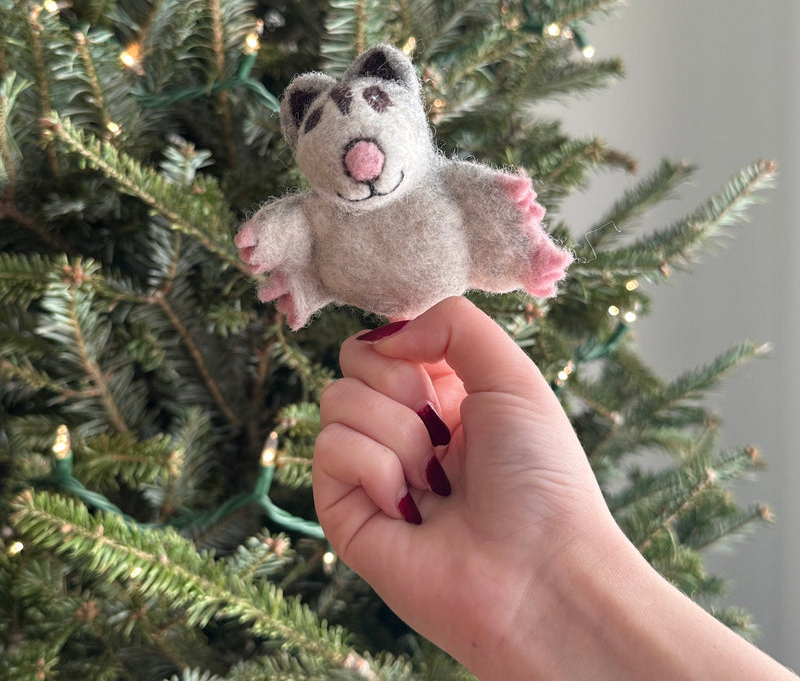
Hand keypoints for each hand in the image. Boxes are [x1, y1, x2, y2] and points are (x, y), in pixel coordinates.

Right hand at [313, 297, 619, 673]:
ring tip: (435, 478)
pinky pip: (330, 448)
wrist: (540, 575)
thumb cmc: (539, 475)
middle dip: (401, 384)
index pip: (388, 341)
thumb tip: (384, 335)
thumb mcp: (512, 374)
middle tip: (442, 428)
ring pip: (336, 400)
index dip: (408, 345)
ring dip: (396, 432)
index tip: (444, 376)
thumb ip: (451, 323)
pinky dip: (375, 467)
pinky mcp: (346, 512)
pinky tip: (409, 504)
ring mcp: (372, 470)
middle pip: (353, 363)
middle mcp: (403, 430)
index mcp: (442, 398)